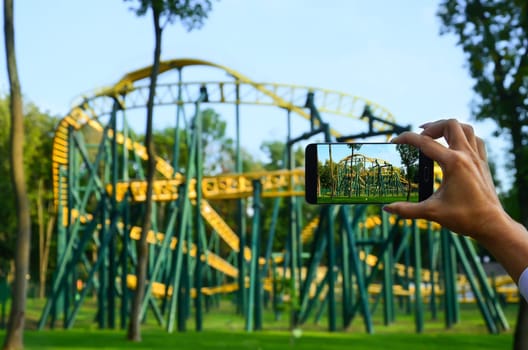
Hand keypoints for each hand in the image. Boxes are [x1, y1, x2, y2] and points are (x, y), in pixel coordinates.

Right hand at [383, 119, 505, 238]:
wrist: (492, 225)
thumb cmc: (465, 218)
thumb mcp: (432, 212)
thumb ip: (407, 209)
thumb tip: (387, 208)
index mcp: (453, 163)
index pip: (425, 142)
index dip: (406, 139)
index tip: (394, 141)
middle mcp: (467, 156)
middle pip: (450, 125)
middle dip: (432, 127)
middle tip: (419, 136)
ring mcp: (478, 158)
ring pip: (466, 129)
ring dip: (449, 128)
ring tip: (436, 136)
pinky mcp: (483, 164)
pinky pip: (476, 140)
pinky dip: (464, 137)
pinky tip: (454, 146)